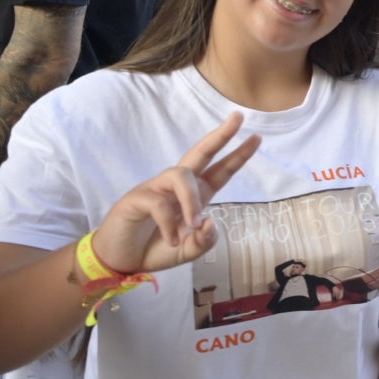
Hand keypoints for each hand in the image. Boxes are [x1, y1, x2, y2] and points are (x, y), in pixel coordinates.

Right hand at [88, 114, 259, 273]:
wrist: (122, 262)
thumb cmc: (156, 249)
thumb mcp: (190, 250)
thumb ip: (205, 240)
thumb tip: (208, 221)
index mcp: (195, 196)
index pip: (220, 171)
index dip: (238, 155)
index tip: (257, 137)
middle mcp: (176, 187)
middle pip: (200, 153)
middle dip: (220, 136)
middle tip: (238, 117)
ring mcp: (155, 189)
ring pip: (181, 175)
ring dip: (191, 201)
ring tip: (192, 226)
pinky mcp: (136, 198)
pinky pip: (158, 204)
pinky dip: (169, 225)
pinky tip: (171, 240)